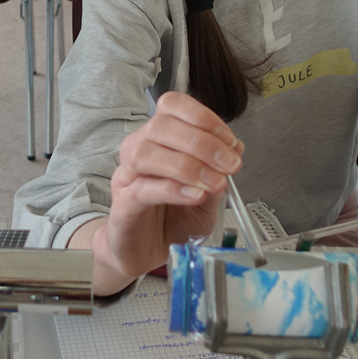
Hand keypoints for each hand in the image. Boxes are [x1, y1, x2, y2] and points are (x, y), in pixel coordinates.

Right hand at [71, 92, 243, 295]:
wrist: (148, 252)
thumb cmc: (173, 219)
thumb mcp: (207, 194)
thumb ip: (217, 171)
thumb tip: (234, 148)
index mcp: (158, 138)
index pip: (172, 106)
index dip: (203, 117)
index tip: (230, 141)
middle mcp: (138, 150)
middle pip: (161, 126)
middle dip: (202, 142)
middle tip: (230, 164)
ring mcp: (126, 177)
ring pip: (146, 153)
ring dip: (187, 165)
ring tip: (214, 183)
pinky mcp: (122, 205)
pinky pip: (142, 189)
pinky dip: (173, 189)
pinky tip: (195, 195)